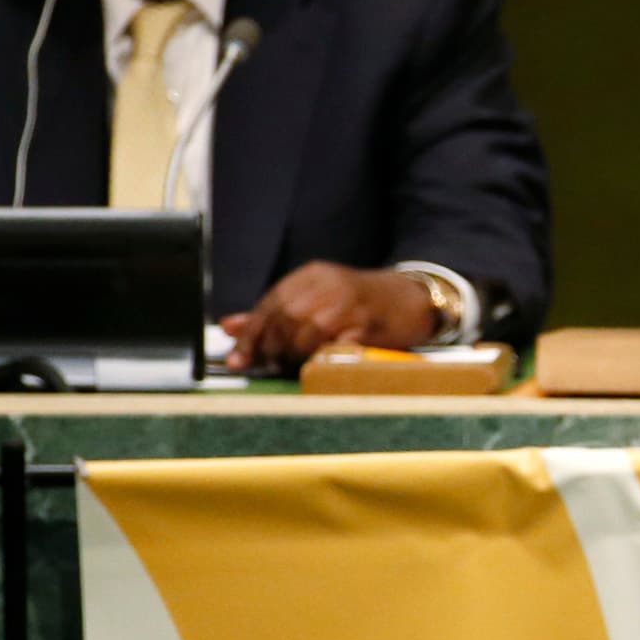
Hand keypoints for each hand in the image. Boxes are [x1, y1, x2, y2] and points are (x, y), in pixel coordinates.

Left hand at [220, 264, 438, 370]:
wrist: (411, 300)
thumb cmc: (361, 302)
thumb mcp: (316, 298)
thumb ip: (273, 312)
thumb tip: (228, 326)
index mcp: (312, 275)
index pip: (269, 304)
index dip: (251, 334)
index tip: (239, 358)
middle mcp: (329, 285)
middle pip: (284, 318)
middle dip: (271, 347)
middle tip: (271, 364)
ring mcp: (349, 304)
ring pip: (306, 333)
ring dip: (295, 354)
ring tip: (294, 364)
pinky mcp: (368, 324)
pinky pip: (335, 345)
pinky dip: (322, 358)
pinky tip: (318, 364)